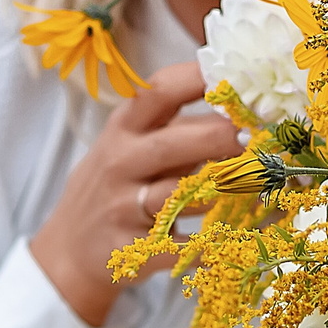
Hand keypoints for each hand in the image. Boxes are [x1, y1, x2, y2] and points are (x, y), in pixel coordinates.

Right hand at [29, 62, 239, 327]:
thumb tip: (242, 111)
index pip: (158, 92)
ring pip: (176, 195)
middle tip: (259, 137)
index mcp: (123, 129)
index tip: (237, 76)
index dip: (198, 79)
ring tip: (257, 184)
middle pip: (172, 143)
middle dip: (220, 137)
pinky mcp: (129, 250)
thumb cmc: (116, 187)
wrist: (69, 251)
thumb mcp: (130, 148)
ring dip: (220, 190)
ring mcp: (122, 208)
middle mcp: (119, 163)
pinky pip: (176, 248)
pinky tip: (239, 244)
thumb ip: (176, 130)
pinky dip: (208, 247)